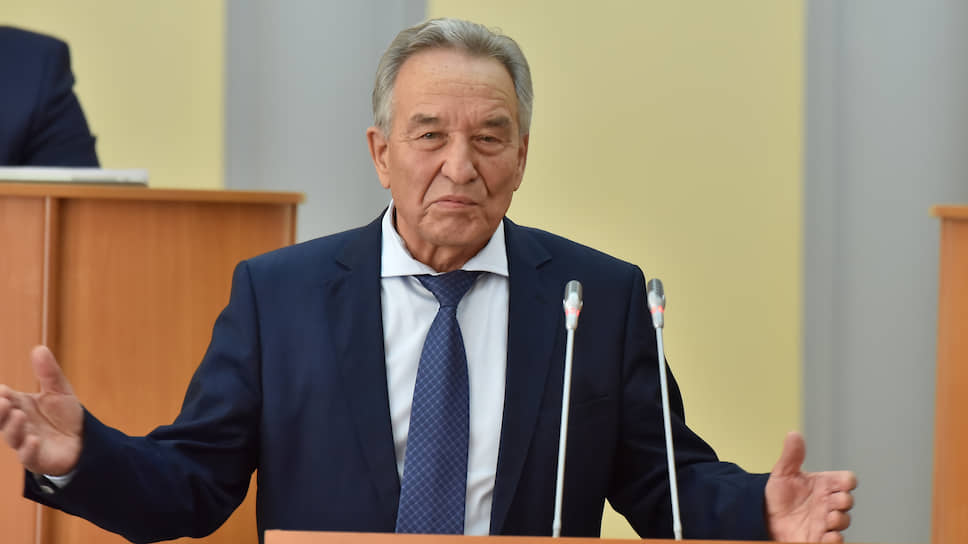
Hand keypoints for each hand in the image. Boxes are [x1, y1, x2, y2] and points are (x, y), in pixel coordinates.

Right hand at [0, 346, 82, 475]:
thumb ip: (49, 373)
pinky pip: (29, 456)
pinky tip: (33, 441)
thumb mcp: (60, 391)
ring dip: (13, 427)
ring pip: (12, 436)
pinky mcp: (37, 458)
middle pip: (2, 418)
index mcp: (20, 406)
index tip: (2, 390)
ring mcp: (25, 442)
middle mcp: (18, 424)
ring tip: (19, 415)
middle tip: (2, 401)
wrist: (84, 441)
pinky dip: (28, 450)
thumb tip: (39, 348)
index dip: (1, 395)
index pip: (4, 398)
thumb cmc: (65, 416)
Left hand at [765, 432, 856, 542]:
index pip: (847, 480)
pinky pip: (836, 541)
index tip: (839, 483)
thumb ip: (791, 455)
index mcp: (825, 485)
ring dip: (838, 520)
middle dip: (842, 501)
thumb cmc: (778, 496)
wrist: (764, 517)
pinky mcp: (820, 538)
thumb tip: (793, 434)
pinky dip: (834, 539)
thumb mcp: (782, 473)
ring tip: (826, 519)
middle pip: (848, 500)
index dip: (846, 481)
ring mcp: (826, 521)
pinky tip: (826, 536)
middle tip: (829, 502)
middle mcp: (829, 503)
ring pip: (844, 520)